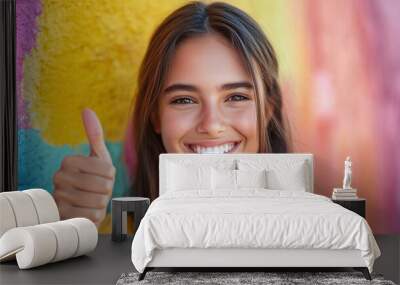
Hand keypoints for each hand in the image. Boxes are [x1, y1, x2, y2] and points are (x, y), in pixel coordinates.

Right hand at [53, 108, 115, 226]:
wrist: (79, 205)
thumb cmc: (92, 178)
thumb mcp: (96, 156)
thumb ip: (94, 134)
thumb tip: (87, 110)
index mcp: (69, 161)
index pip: (108, 169)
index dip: (111, 176)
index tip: (101, 176)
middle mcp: (60, 177)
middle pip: (104, 186)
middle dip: (106, 190)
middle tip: (97, 190)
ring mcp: (60, 198)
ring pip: (99, 201)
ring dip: (101, 203)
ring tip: (92, 199)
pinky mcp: (64, 216)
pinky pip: (93, 215)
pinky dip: (96, 215)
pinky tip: (87, 210)